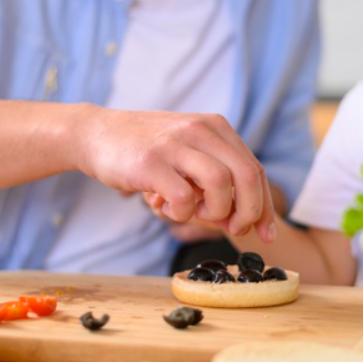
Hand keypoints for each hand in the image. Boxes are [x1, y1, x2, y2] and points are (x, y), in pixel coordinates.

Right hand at [77, 107, 275, 241]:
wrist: (95, 134)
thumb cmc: (146, 151)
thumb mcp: (187, 152)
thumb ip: (215, 179)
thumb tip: (240, 220)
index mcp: (215, 127)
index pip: (254, 169)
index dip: (264, 206)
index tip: (266, 234)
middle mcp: (200, 130)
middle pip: (246, 175)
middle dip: (249, 211)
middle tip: (234, 229)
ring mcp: (175, 144)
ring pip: (221, 183)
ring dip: (214, 210)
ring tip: (194, 212)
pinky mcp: (151, 162)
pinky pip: (183, 197)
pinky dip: (181, 213)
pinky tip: (167, 208)